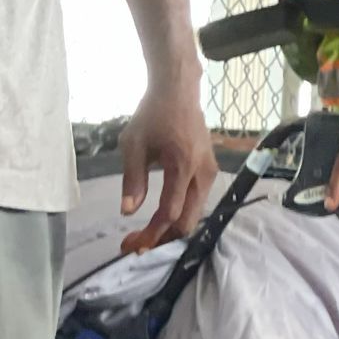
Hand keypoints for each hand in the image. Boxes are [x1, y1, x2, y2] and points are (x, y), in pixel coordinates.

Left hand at [118, 71, 215, 253]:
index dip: (152, 233)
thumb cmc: (153, 114)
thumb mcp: (134, 144)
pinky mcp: (209, 171)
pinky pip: (197, 202)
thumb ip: (133, 179)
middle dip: (163, 239)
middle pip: (188, 221)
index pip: (170, 212)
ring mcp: (210, 173)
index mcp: (183, 166)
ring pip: (194, 214)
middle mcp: (202, 173)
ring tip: (145, 233)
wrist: (179, 92)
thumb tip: (128, 212)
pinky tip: (161, 217)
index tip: (132, 246)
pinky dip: (180, 215)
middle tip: (136, 244)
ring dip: (171, 229)